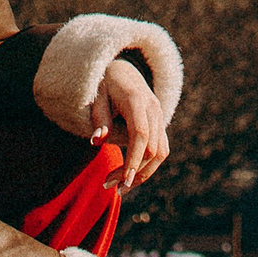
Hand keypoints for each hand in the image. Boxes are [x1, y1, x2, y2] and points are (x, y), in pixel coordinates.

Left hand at [91, 57, 168, 189]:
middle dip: (134, 172)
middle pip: (152, 148)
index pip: (140, 135)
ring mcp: (159, 116)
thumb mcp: (97, 95)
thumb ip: (99, 117)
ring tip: (120, 187)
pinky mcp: (159, 125)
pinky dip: (148, 166)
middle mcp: (153, 108)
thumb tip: (96, 141)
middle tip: (108, 186)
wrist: (125, 69)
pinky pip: (160, 149)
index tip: (123, 181)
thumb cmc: (106, 84)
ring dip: (143, 173)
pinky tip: (130, 175)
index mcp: (136, 100)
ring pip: (161, 152)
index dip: (134, 159)